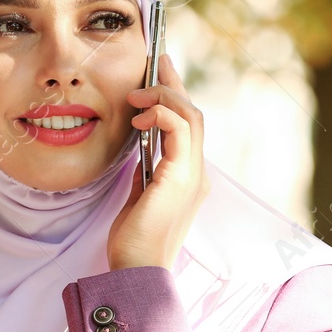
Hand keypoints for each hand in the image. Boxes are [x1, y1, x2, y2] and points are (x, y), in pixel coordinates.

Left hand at [107, 53, 210, 270]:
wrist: (136, 270)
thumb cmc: (134, 241)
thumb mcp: (138, 198)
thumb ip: (145, 173)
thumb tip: (140, 149)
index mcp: (188, 178)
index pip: (187, 128)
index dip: (175, 98)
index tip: (159, 74)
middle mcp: (197, 174)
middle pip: (193, 115)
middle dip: (174, 85)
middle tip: (156, 61)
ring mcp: (193, 175)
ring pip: (190, 117)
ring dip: (164, 96)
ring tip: (138, 92)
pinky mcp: (181, 177)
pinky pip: (179, 130)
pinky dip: (162, 114)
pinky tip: (140, 117)